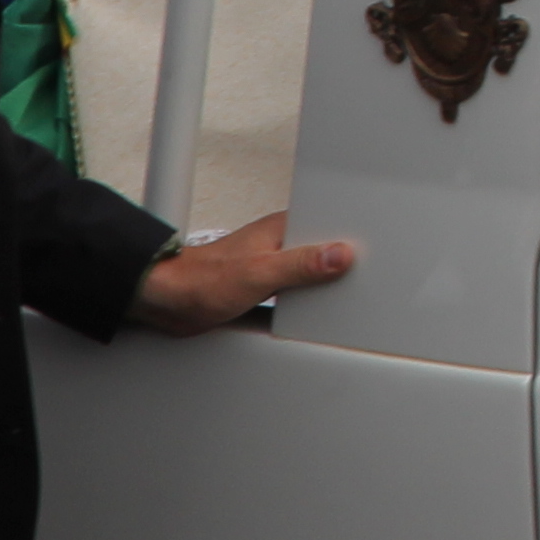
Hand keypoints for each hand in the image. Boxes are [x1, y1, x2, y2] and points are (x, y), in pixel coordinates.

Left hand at [127, 207, 359, 332]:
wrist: (167, 301)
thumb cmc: (201, 279)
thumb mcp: (260, 273)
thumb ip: (303, 264)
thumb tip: (340, 255)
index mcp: (282, 229)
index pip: (329, 227)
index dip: (352, 239)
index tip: (372, 254)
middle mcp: (280, 244)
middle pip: (324, 253)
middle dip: (340, 267)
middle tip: (360, 282)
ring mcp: (272, 266)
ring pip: (311, 275)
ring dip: (321, 288)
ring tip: (341, 299)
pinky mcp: (264, 287)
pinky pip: (295, 293)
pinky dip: (303, 302)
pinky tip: (310, 312)